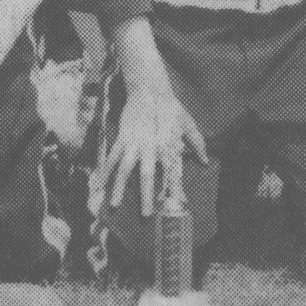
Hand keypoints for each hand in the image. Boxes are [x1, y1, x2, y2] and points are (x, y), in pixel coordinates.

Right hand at [105, 80, 207, 217]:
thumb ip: (197, 143)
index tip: (173, 205)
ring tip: (114, 205)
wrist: (149, 89)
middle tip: (145, 215)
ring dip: (119, 188)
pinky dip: (104, 171)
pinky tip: (99, 184)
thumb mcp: (188, 123)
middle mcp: (150, 147)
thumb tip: (206, 161)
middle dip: (145, 196)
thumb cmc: (171, 107)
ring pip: (124, 169)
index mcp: (167, 145)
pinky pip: (111, 158)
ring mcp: (133, 143)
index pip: (171, 172)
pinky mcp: (121, 138)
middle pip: (147, 175)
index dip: (172, 188)